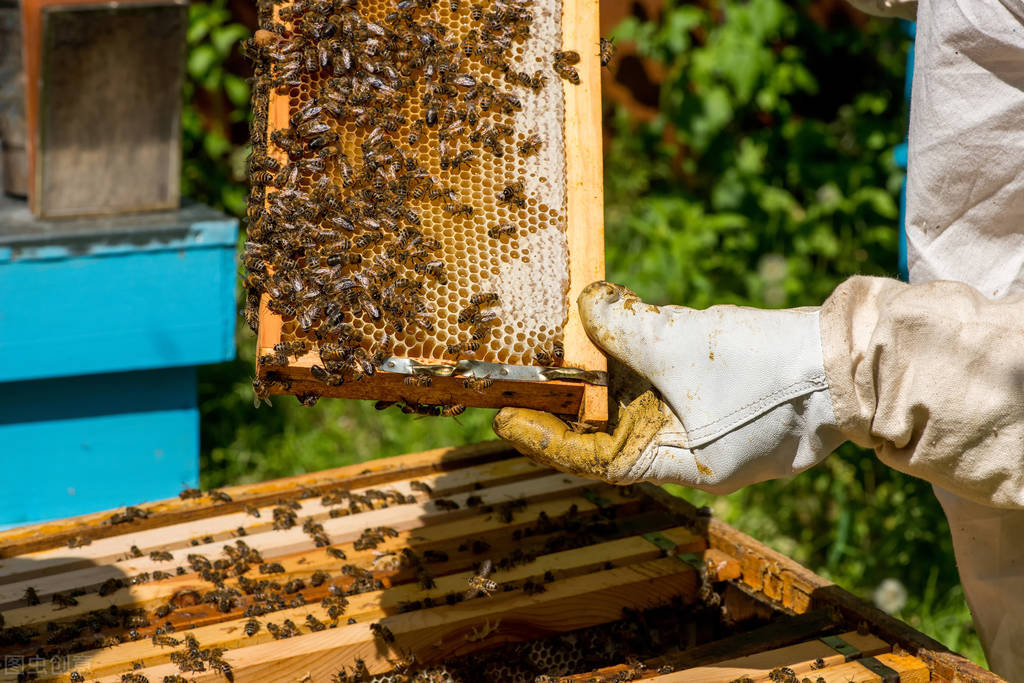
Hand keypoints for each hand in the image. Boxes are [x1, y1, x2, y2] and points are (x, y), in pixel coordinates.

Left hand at [493, 281, 844, 492]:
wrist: (849, 364)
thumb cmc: (767, 370)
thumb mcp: (681, 343)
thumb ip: (624, 326)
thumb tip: (585, 303)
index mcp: (672, 464)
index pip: (592, 460)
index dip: (544, 439)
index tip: (504, 420)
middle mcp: (683, 456)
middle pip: (611, 428)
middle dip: (574, 397)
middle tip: (531, 370)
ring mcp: (704, 432)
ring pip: (640, 403)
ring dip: (609, 371)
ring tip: (571, 338)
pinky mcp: (720, 405)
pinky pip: (669, 387)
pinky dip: (643, 360)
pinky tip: (624, 327)